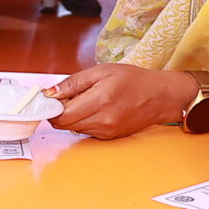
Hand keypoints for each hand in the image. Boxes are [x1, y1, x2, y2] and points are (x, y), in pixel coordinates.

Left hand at [48, 63, 193, 137]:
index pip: (62, 114)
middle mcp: (103, 121)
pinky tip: (93, 109)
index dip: (51, 108)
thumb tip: (50, 93)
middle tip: (65, 97)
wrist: (160, 96)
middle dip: (59, 112)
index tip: (49, 99)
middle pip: (65, 125)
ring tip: (84, 100)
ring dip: (71, 117)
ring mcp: (106, 132)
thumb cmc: (133, 80)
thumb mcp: (101, 71)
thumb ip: (73, 83)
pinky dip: (83, 121)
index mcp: (100, 100)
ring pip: (73, 129)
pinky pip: (85, 131)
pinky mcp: (109, 137)